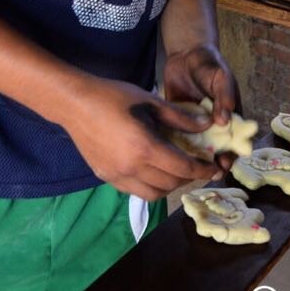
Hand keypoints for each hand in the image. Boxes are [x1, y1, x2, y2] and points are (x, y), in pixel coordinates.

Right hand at [60, 75, 220, 200]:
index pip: (183, 168)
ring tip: (176, 170)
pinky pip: (135, 190)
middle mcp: (132, 168)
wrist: (75, 103)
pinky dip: (150, 185)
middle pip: (171, 184)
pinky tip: (153, 170)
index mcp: (145, 147)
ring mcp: (117, 176)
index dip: (202, 170)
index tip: (214, 168)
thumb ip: (180, 118)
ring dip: (170, 186)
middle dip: (188, 177)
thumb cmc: (114, 97)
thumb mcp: (151, 102)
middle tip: (196, 165)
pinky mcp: (106, 178)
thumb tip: (206, 126)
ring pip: (154, 194)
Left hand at [163, 44, 242, 169]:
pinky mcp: (178, 123)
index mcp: (230, 116)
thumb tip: (226, 121)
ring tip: (187, 170)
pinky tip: (169, 156)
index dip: (232, 155)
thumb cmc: (209, 64)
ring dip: (194, 160)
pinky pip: (178, 139)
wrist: (185, 54)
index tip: (224, 165)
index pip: (235, 141)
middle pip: (216, 150)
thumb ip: (225, 95)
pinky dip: (175, 148)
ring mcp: (195, 126)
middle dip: (212, 163)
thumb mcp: (221, 76)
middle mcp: (214, 125)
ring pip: (196, 148)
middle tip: (205, 173)